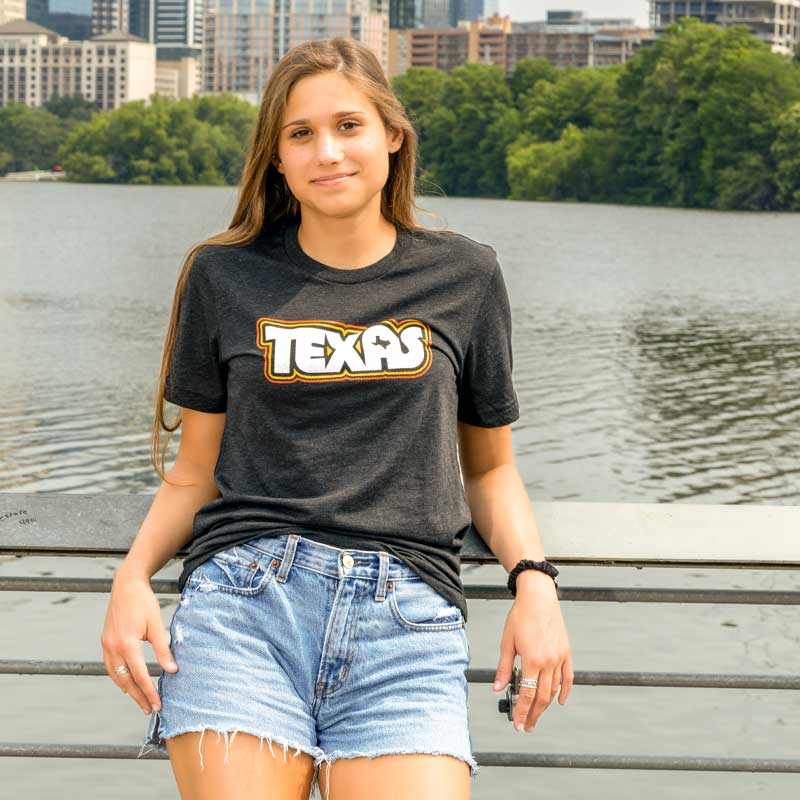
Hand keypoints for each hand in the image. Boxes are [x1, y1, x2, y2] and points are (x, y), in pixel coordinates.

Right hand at [100, 565, 178, 714]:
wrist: (126, 584)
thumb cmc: (143, 602)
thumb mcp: (156, 624)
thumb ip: (163, 649)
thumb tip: (172, 670)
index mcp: (127, 644)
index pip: (139, 676)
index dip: (149, 692)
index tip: (158, 705)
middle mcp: (113, 648)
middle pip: (125, 681)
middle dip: (138, 696)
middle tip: (150, 709)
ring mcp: (106, 645)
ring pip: (116, 676)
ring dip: (128, 689)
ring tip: (141, 700)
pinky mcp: (105, 641)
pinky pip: (112, 666)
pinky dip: (120, 677)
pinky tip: (128, 682)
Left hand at [493, 571, 573, 731]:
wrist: (538, 597)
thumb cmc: (520, 616)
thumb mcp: (507, 642)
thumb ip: (504, 668)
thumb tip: (498, 688)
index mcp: (532, 660)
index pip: (527, 695)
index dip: (522, 713)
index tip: (518, 725)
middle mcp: (548, 662)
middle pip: (541, 697)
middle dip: (533, 714)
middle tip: (527, 726)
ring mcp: (559, 658)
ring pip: (554, 690)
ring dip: (546, 705)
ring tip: (537, 714)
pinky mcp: (566, 652)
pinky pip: (568, 677)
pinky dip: (565, 691)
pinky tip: (560, 701)